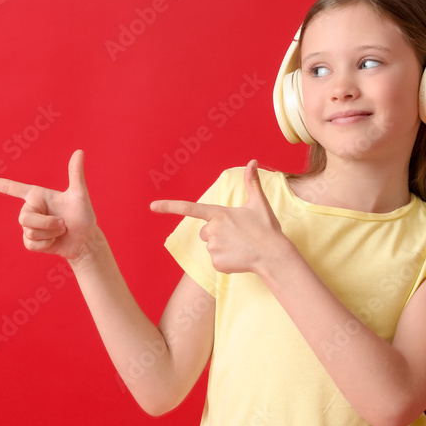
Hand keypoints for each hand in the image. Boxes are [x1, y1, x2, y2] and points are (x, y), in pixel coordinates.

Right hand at [0, 149, 98, 261]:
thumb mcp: (80, 195)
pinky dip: (46, 245)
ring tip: (61, 231)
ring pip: (29, 232)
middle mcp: (30, 209)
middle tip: (64, 223)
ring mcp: (29, 226)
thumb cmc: (83, 216)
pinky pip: (31, 244)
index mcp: (36, 195)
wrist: (84, 241)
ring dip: (50, 234)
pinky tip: (54, 242)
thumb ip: (76, 174)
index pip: (11, 188)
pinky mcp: (30, 242)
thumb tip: (80, 151)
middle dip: (47, 223)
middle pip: (24, 218)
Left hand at [150, 160, 297, 277]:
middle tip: (237, 235)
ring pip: (211, 246)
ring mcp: (213, 248)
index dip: (169, 206)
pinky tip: (239, 257)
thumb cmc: (266, 228)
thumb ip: (252, 182)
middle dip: (217, 233)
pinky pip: (216, 261)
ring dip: (222, 246)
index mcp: (219, 214)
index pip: (189, 208)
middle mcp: (212, 230)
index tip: (152, 206)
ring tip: (241, 246)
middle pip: (205, 232)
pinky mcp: (217, 264)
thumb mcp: (258, 203)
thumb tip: (253, 161)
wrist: (274, 256)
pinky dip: (226, 260)